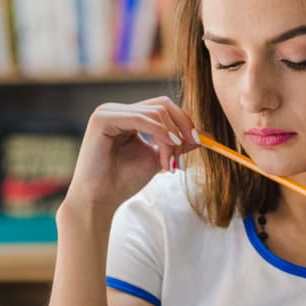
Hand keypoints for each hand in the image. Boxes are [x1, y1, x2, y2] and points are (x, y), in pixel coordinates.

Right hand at [64, 96, 201, 217]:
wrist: (100, 200)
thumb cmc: (123, 182)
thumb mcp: (156, 159)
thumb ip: (176, 144)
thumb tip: (205, 135)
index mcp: (128, 117)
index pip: (163, 108)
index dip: (184, 122)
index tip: (197, 142)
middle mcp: (117, 110)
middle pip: (162, 105)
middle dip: (180, 128)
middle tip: (186, 152)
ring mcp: (108, 112)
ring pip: (155, 114)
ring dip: (170, 139)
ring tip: (169, 163)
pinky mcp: (102, 119)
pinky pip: (141, 119)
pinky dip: (159, 135)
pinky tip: (164, 153)